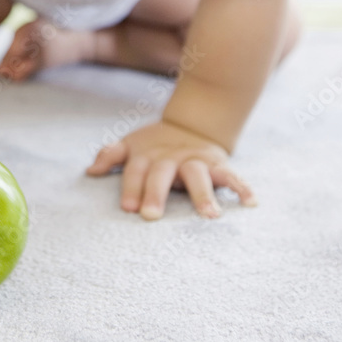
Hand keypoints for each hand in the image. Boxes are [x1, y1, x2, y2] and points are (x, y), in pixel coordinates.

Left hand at [86, 118, 257, 219]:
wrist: (191, 125)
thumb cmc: (154, 146)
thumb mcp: (132, 146)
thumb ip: (111, 155)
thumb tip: (90, 170)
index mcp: (147, 155)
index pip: (136, 169)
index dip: (131, 187)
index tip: (129, 208)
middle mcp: (170, 157)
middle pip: (162, 173)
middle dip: (156, 193)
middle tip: (151, 216)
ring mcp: (195, 159)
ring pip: (198, 174)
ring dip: (203, 194)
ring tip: (210, 216)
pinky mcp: (217, 163)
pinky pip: (231, 175)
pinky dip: (242, 187)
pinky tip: (250, 203)